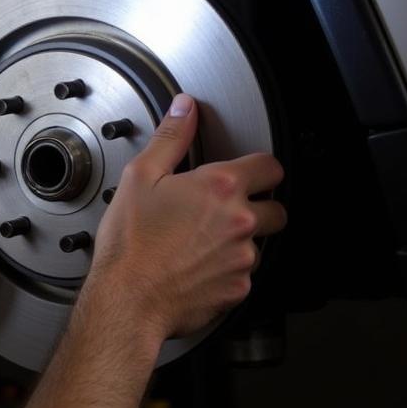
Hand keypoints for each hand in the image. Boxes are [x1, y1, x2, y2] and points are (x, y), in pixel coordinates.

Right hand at [84, 94, 286, 347]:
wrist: (128, 299)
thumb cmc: (131, 243)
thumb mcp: (140, 176)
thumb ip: (170, 138)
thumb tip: (185, 109)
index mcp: (220, 188)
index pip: (271, 166)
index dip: (258, 168)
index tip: (244, 174)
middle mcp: (241, 222)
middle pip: (277, 208)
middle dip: (257, 206)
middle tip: (223, 210)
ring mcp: (243, 259)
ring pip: (260, 244)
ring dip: (241, 240)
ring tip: (203, 241)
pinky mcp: (238, 290)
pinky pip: (244, 275)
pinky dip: (227, 270)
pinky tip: (198, 266)